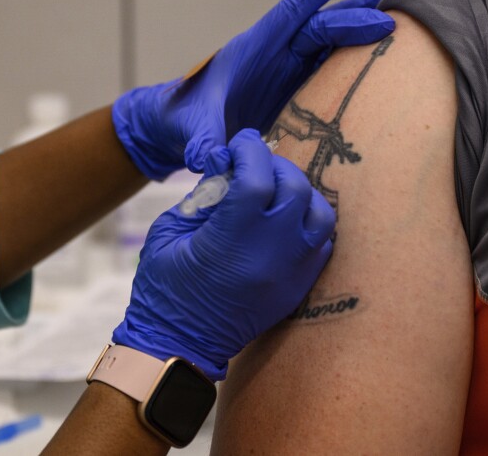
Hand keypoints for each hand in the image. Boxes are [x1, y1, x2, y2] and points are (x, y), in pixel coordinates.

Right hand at [111, 129, 334, 379]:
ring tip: (277, 190)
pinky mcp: (297, 289)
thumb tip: (228, 164)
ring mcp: (290, 274)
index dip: (250, 150)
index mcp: (231, 240)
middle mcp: (269, 255)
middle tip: (256, 163)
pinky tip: (287, 219)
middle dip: (277, 166)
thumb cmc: (164, 287)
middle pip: (296, 190)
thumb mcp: (169, 231)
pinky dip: (310, 223)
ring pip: (321, 215)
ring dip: (302, 193)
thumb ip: (203, 194)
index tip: (241, 142)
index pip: (257, 177)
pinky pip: (323, 244)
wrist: (178, 346)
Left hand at [113, 0, 393, 178]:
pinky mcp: (295, 91)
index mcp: (254, 48)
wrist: (179, 131)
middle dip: (356, 16)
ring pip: (331, 44)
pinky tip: (381, 63)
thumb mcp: (191, 129)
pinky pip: (329, 71)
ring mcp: (288, 70)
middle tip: (393, 13)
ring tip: (398, 18)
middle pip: (321, 26)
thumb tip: (212, 160)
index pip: (295, 8)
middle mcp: (276, 53)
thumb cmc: (182, 120)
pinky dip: (355, 62)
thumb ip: (203, 142)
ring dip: (362, 31)